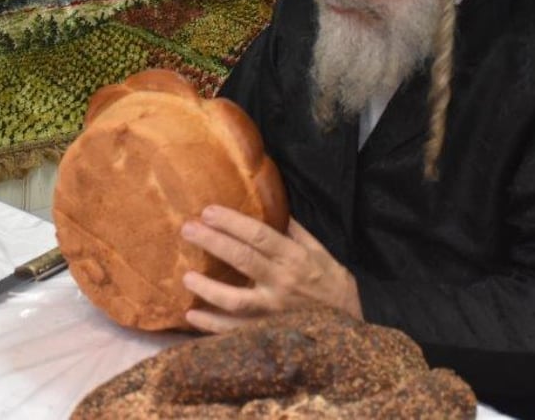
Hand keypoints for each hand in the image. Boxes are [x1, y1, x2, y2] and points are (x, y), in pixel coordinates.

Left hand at [180, 205, 362, 332]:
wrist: (348, 315)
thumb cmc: (328, 276)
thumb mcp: (315, 247)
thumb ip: (290, 228)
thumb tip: (266, 204)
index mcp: (294, 257)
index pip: (260, 236)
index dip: (233, 222)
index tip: (208, 211)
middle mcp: (282, 282)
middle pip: (243, 260)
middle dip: (213, 243)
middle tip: (188, 229)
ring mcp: (274, 310)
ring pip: (237, 300)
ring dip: (209, 289)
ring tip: (185, 277)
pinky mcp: (267, 330)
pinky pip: (236, 330)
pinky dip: (212, 326)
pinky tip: (192, 317)